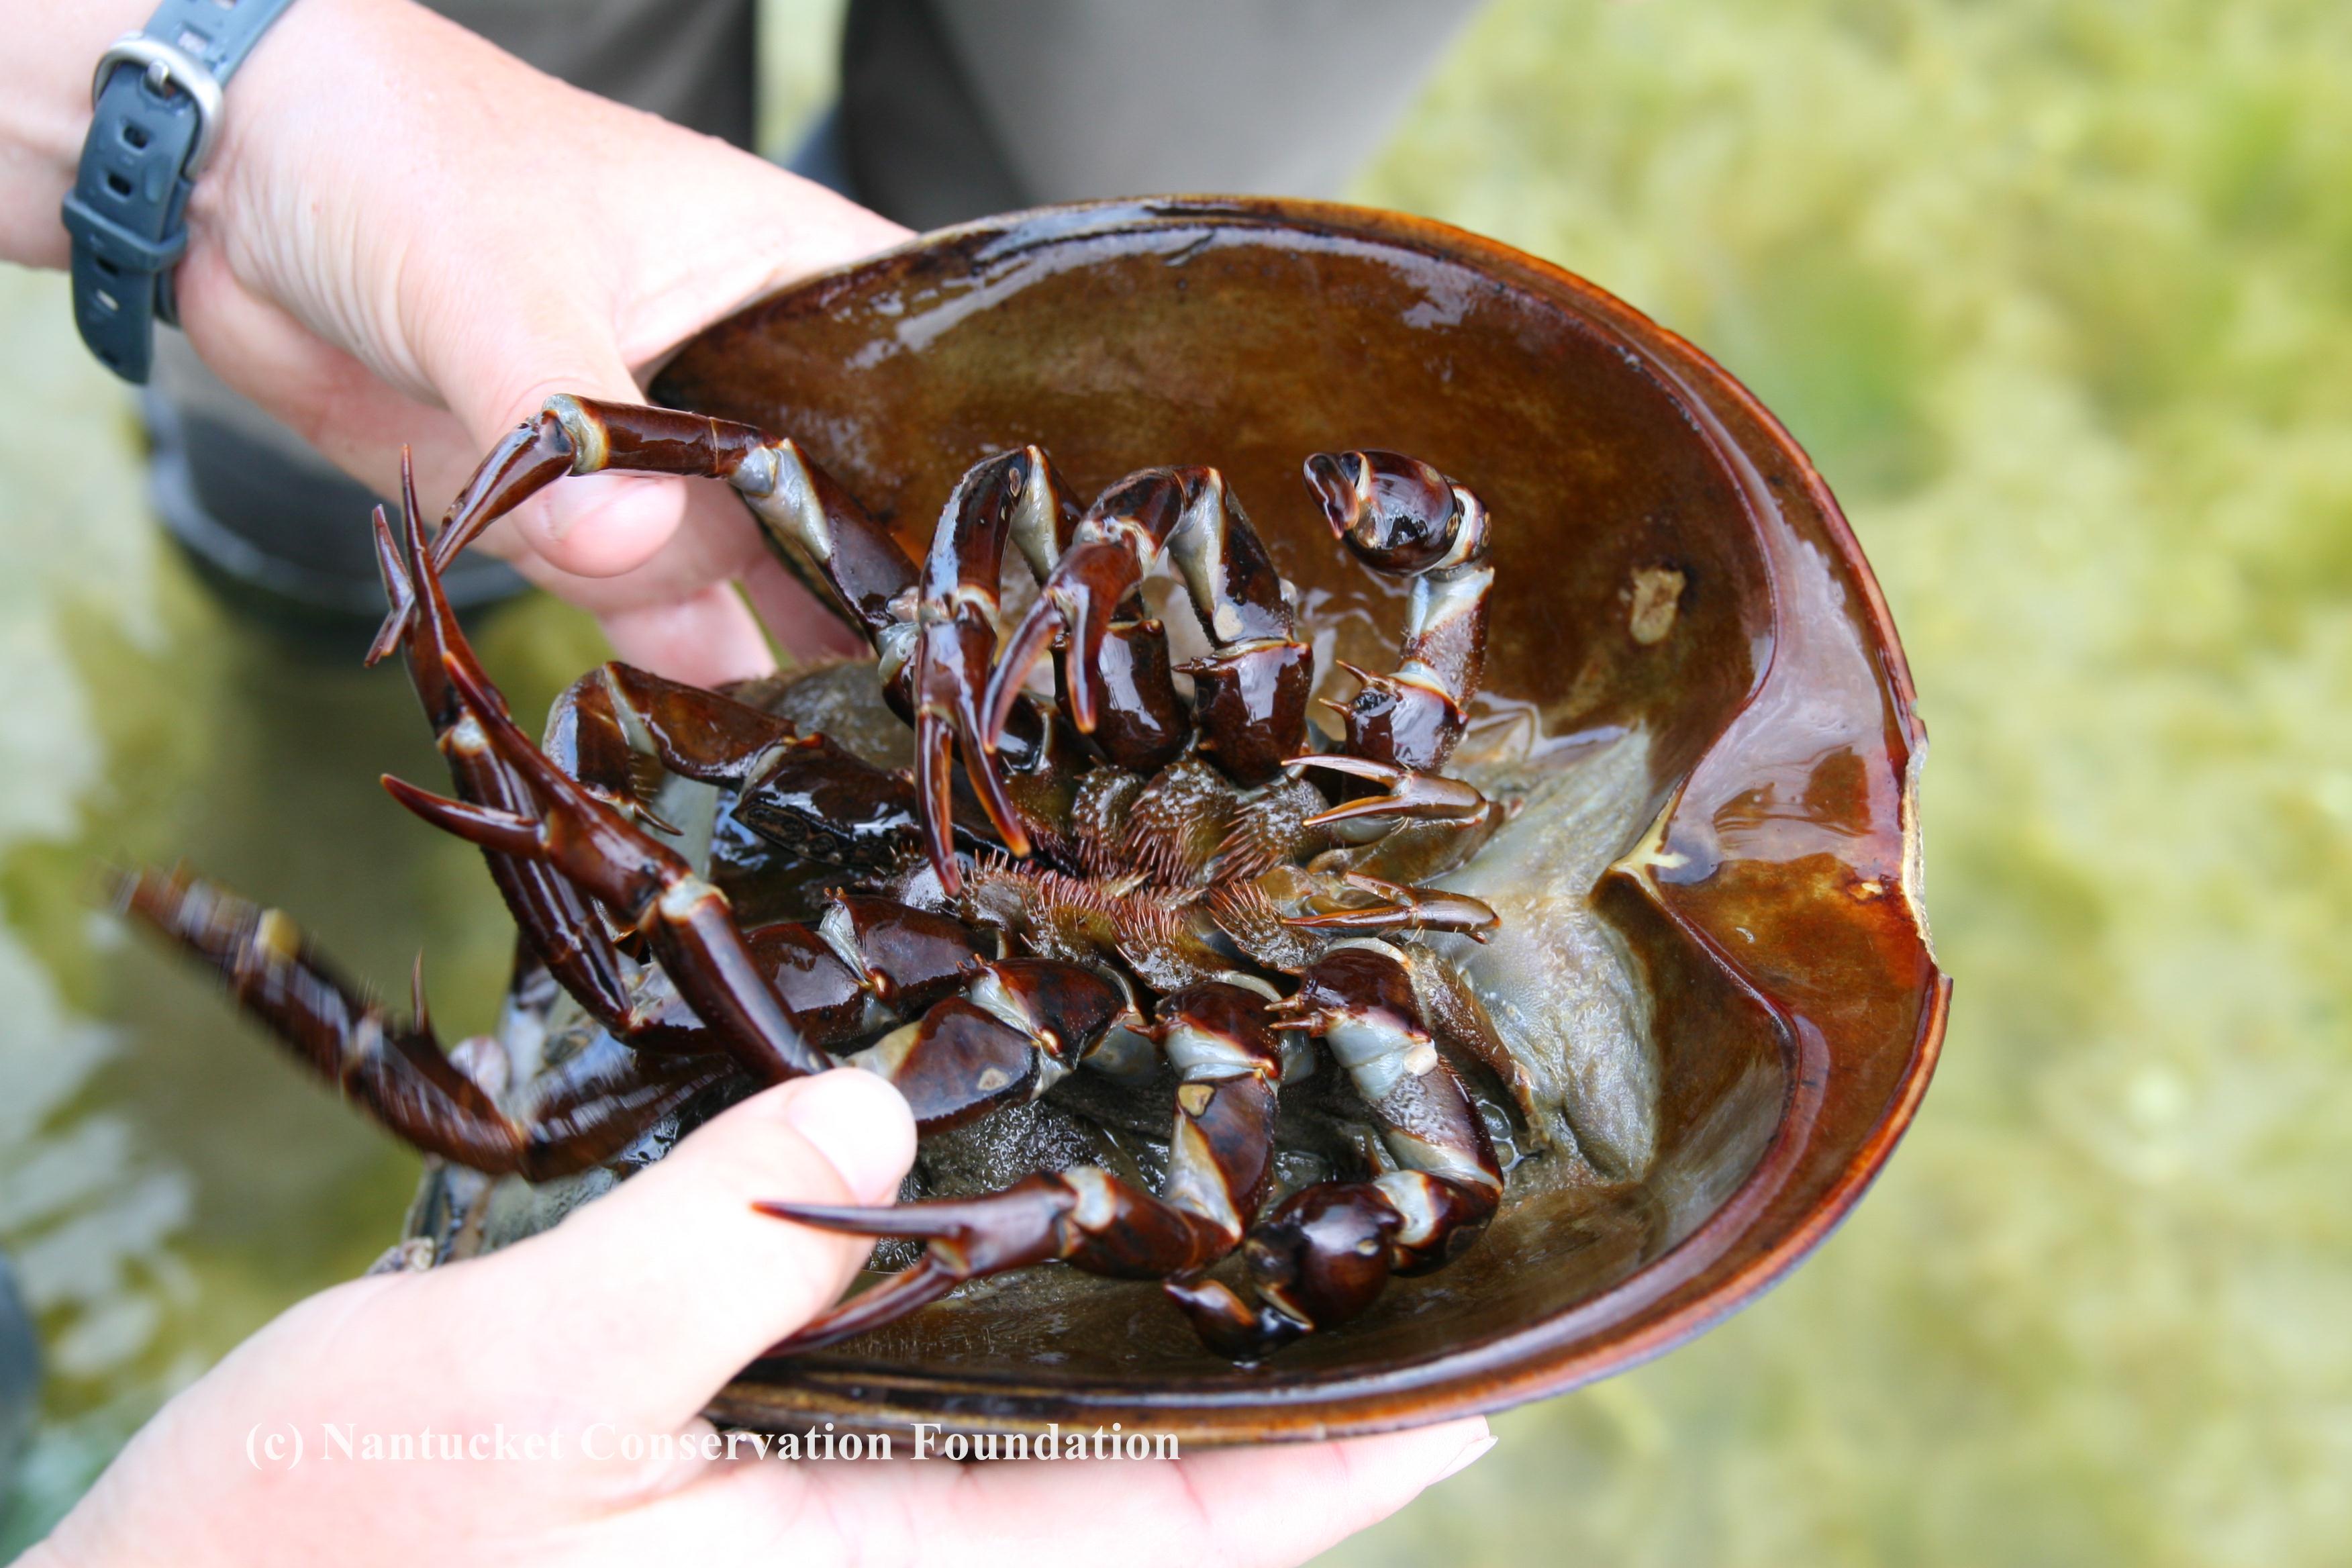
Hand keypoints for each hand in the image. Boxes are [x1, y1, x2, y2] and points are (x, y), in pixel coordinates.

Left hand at [5, 0, 906, 679]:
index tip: (1011, 583)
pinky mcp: (581, 518)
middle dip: (888, 600)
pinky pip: (658, 613)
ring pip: (763, 575)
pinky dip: (683, 674)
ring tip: (847, 741)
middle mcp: (745, 378)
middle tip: (938, 707)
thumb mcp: (490, 275)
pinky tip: (732, 746)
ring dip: (783, 650)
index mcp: (779, 276)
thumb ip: (564, 417)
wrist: (225, 182)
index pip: (921, 376)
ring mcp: (666, 457)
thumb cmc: (393, 155)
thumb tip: (628, 549)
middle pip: (858, 506)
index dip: (966, 477)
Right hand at [24, 1070, 1492, 1566]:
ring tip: (1266, 1210)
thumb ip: (706, 1254)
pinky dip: (1025, 1330)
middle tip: (1406, 1243)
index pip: (1185, 1532)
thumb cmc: (317, 1556)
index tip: (1491, 1377)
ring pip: (1059, 1456)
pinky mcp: (750, 1506)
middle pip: (1154, 1496)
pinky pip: (944, 1423)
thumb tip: (882, 1106)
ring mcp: (822, 1543)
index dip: (1351, 1462)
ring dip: (1169, 1355)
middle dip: (1290, 1395)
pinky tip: (1031, 1222)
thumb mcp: (508, 1390)